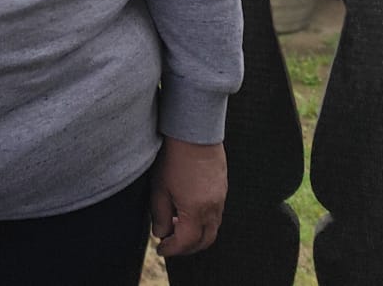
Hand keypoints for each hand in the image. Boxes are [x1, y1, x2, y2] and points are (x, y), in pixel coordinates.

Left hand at [150, 137, 225, 256]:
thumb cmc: (174, 157)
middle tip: (170, 243)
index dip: (172, 249)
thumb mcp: (159, 188)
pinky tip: (187, 210)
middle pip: (204, 241)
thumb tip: (160, 233)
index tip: (160, 249)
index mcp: (196, 211)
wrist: (195, 132)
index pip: (186, 242)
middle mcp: (213, 208)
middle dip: (187, 247)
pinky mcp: (223, 188)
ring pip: (213, 228)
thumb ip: (159, 215)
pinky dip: (203, 221)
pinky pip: (217, 214)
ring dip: (196, 234)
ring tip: (176, 225)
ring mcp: (221, 198)